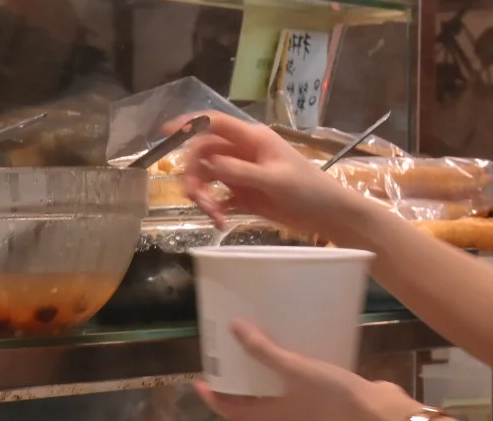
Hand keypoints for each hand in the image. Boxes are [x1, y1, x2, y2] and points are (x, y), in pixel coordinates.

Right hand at [176, 113, 371, 245]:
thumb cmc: (308, 189)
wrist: (326, 214)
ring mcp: (242, 174)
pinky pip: (218, 198)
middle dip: (195, 177)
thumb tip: (208, 164)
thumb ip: (240, 172)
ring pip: (208, 178)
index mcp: (252, 139)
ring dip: (204, 197)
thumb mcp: (274, 180)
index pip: (215, 124)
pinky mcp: (243, 195)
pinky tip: (222, 223)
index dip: (189, 124)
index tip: (166, 131)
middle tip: (198, 201)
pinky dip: (215, 210)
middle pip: (203, 156)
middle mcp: (243, 153)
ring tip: (214, 217)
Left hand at [195, 321, 413, 420]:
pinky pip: (289, 392)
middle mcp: (281, 419)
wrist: (375, 409)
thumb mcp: (293, 367)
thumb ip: (264, 350)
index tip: (199, 381)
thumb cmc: (330, 394)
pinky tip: (288, 357)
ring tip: (250, 359)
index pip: (230, 411)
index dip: (212, 398)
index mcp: (268, 417)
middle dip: (232, 389)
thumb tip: (235, 328)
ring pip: (268, 400)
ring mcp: (301, 412)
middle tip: (223, 366)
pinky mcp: (318, 403)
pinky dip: (280, 379)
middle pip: (247, 407)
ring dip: (256, 384)